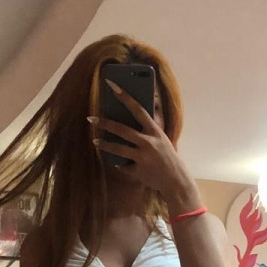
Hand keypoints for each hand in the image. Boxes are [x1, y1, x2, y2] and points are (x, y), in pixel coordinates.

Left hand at [90, 81, 198, 207]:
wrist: (176, 181)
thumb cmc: (167, 157)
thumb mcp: (161, 139)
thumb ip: (148, 129)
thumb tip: (130, 118)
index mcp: (155, 131)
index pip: (138, 109)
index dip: (124, 96)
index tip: (111, 85)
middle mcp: (148, 142)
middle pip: (122, 130)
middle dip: (105, 123)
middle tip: (91, 118)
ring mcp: (142, 157)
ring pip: (118, 149)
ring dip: (104, 145)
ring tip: (95, 141)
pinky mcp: (138, 171)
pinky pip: (123, 166)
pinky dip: (121, 164)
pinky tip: (119, 163)